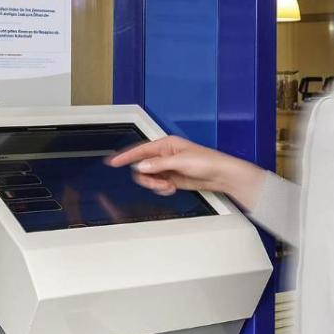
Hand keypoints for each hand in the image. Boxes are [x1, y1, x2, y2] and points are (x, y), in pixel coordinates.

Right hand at [105, 136, 264, 208]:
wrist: (220, 175)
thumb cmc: (206, 161)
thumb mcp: (180, 161)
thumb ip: (158, 164)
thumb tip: (141, 166)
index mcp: (166, 144)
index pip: (140, 150)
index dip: (125, 156)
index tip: (113, 162)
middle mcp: (165, 155)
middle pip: (143, 167)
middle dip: (147, 177)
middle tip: (155, 182)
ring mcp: (168, 167)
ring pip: (150, 177)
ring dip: (155, 184)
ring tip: (167, 186)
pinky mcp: (173, 179)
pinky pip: (158, 184)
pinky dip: (162, 188)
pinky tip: (171, 188)